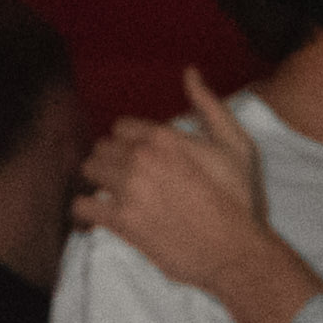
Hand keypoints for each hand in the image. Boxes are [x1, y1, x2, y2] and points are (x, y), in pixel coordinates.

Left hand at [68, 71, 322, 322]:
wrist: (234, 250)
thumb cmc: (238, 198)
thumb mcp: (235, 143)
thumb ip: (209, 105)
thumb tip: (189, 72)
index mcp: (164, 137)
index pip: (122, 127)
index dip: (131, 141)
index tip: (141, 156)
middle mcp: (141, 159)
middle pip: (103, 147)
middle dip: (113, 159)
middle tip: (127, 176)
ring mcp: (128, 190)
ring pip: (90, 171)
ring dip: (99, 179)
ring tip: (113, 192)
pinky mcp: (122, 222)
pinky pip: (84, 206)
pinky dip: (87, 208)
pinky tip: (99, 212)